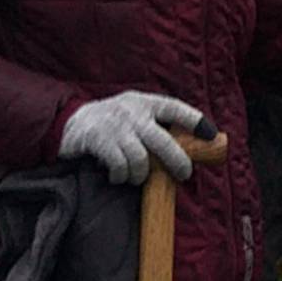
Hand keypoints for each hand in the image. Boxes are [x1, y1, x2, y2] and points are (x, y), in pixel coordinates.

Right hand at [58, 90, 207, 183]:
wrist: (70, 122)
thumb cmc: (112, 121)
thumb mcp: (135, 112)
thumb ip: (156, 123)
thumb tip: (188, 148)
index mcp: (146, 102)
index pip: (175, 108)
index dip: (194, 120)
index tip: (211, 134)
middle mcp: (133, 112)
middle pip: (163, 141)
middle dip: (177, 161)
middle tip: (184, 174)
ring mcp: (116, 126)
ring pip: (140, 159)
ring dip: (142, 174)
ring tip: (137, 178)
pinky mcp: (99, 140)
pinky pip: (119, 165)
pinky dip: (122, 176)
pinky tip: (119, 176)